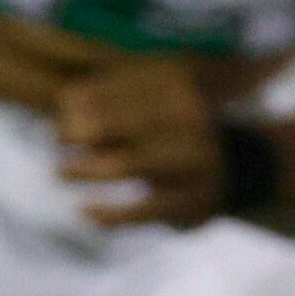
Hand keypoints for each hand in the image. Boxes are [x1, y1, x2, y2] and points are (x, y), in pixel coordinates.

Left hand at [53, 58, 226, 228]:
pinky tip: (84, 210)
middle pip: (110, 124)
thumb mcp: (155, 100)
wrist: (237, 167)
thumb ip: (113, 99)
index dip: (74, 104)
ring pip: (122, 165)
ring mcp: (193, 159)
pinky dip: (106, 213)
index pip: (109, 89)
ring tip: (59, 171)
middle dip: (74, 133)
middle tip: (57, 140)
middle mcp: (189, 116)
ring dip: (82, 169)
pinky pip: (138, 210)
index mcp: (176, 82)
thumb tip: (61, 109)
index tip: (60, 117)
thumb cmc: (176, 127)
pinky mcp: (191, 201)